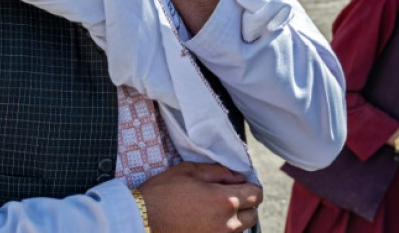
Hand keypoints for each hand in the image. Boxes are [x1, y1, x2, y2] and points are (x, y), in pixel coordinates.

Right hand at [138, 162, 261, 232]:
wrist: (141, 220)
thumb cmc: (163, 192)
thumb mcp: (189, 171)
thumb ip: (219, 171)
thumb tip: (238, 177)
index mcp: (225, 201)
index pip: (257, 194)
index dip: (251, 186)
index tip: (240, 184)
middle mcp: (228, 224)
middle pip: (253, 215)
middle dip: (246, 204)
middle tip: (228, 196)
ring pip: (241, 229)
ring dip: (235, 218)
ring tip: (215, 210)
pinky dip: (222, 230)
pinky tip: (207, 222)